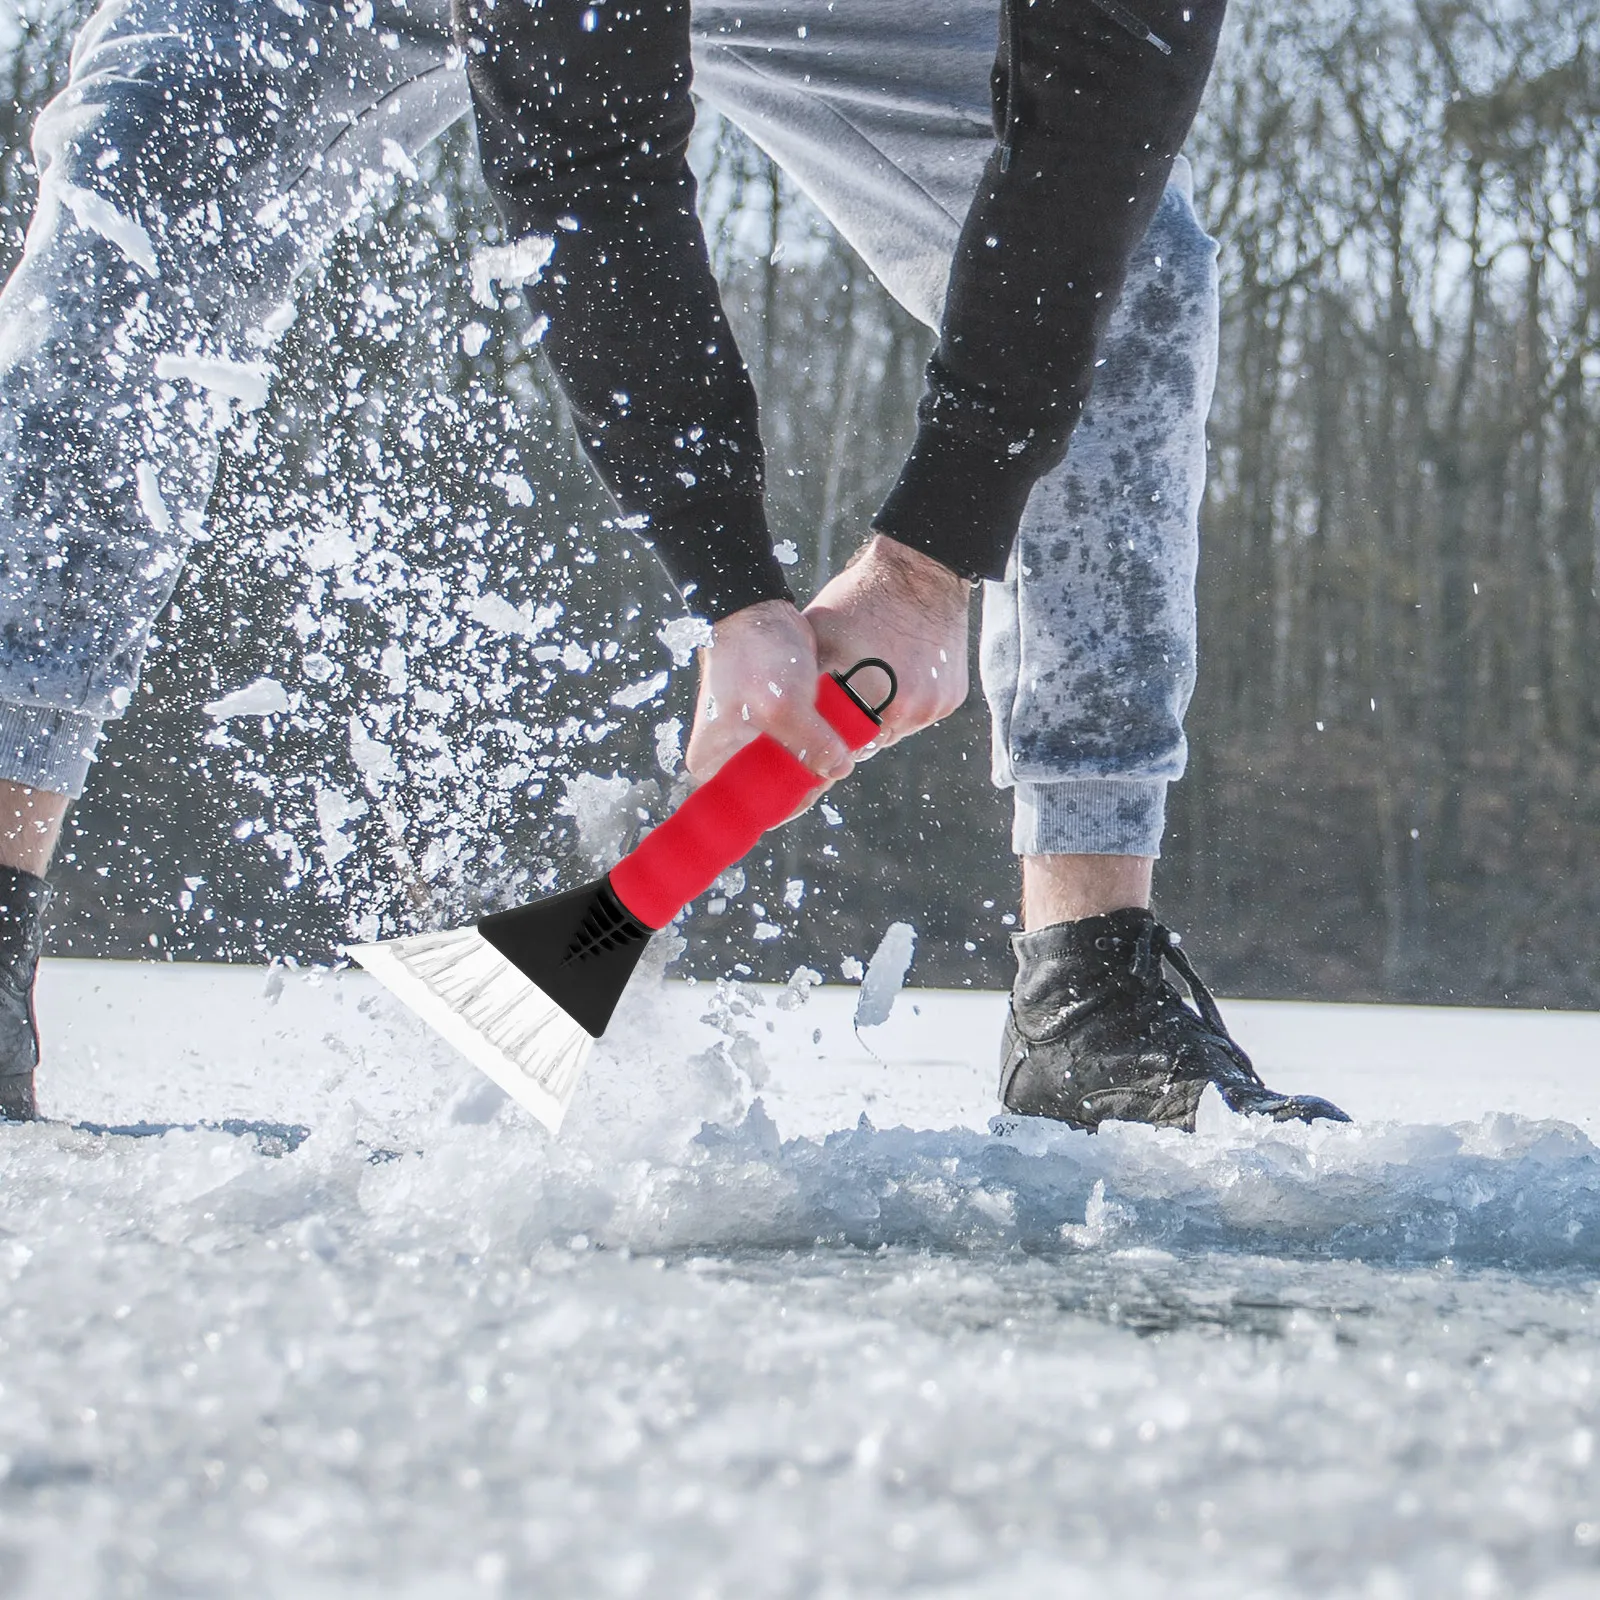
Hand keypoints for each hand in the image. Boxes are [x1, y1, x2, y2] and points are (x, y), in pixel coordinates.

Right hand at [684, 599, 858, 785]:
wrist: (757, 611)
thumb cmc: (755, 655)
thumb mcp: (782, 705)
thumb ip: (810, 744)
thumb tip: (839, 769)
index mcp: (714, 766)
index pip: (756, 807)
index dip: (792, 797)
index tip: (819, 775)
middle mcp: (732, 761)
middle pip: (782, 790)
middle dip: (812, 775)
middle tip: (836, 749)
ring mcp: (757, 745)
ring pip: (800, 770)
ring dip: (823, 757)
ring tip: (837, 730)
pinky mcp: (781, 728)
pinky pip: (808, 748)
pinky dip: (825, 742)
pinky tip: (838, 727)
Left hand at [804, 534, 971, 751]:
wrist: (921, 570)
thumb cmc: (861, 600)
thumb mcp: (820, 637)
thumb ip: (806, 681)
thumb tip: (787, 713)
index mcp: (871, 701)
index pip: (844, 744)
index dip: (832, 734)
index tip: (825, 720)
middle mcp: (908, 712)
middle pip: (873, 741)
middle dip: (858, 725)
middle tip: (848, 696)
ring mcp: (934, 706)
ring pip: (899, 729)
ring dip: (885, 715)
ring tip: (875, 678)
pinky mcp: (952, 698)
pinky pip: (923, 713)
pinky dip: (910, 701)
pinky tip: (901, 672)